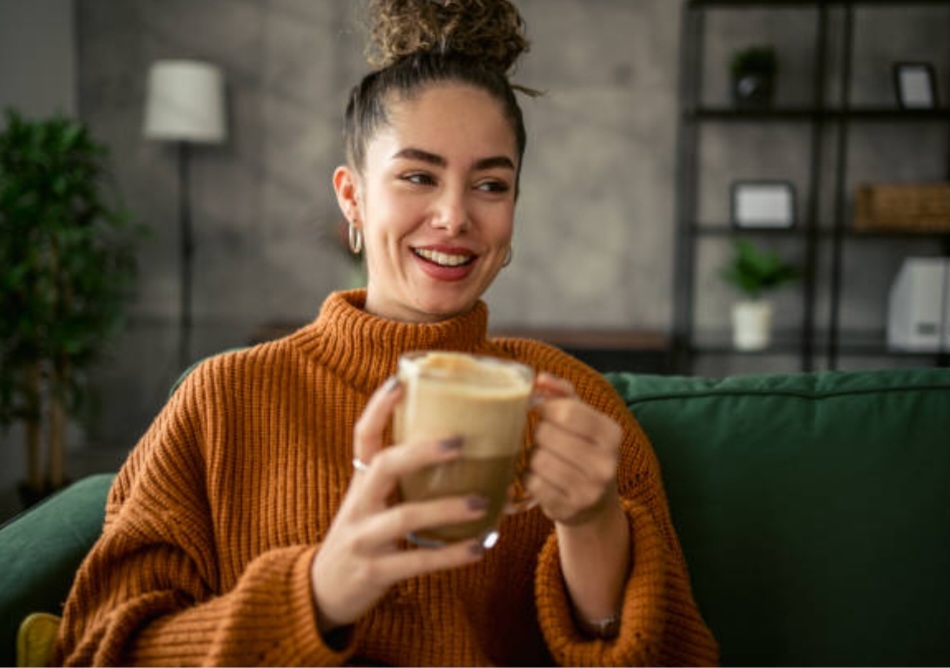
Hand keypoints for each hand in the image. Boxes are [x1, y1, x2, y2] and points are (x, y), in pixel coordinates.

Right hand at [310, 377, 487, 633]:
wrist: (323, 590)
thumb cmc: (362, 534)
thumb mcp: (371, 500)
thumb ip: (400, 477)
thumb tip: (456, 445)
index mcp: (360, 481)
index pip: (363, 437)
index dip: (379, 408)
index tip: (400, 381)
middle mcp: (359, 504)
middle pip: (383, 466)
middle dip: (421, 452)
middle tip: (461, 441)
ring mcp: (364, 538)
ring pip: (403, 517)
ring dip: (446, 508)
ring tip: (481, 502)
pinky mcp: (375, 572)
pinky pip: (415, 562)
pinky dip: (449, 556)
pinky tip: (477, 548)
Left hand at [527, 373, 623, 526]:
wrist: (595, 505)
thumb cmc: (583, 450)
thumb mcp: (582, 419)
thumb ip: (562, 393)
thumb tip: (540, 378)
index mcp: (612, 434)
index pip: (566, 411)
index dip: (546, 409)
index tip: (543, 414)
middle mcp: (606, 463)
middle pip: (547, 434)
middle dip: (538, 434)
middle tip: (544, 440)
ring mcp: (590, 490)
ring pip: (538, 459)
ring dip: (532, 457)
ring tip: (542, 459)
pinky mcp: (569, 510)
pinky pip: (533, 484)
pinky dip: (529, 478)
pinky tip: (539, 478)